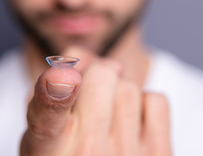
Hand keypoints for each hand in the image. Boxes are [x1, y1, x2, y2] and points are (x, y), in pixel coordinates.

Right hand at [20, 49, 171, 155]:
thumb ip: (53, 87)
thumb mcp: (43, 128)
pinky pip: (156, 100)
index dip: (57, 94)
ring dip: (120, 94)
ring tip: (111, 120)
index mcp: (48, 149)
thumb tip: (89, 56)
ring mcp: (126, 155)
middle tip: (93, 100)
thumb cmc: (70, 151)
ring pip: (128, 87)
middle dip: (98, 77)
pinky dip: (145, 105)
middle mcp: (87, 153)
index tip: (66, 76)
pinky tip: (132, 124)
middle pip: (101, 74)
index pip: (48, 119)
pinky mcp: (158, 154)